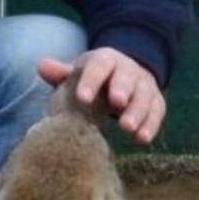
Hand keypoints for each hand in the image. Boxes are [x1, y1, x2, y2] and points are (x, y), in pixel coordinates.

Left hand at [37, 48, 165, 143]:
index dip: (92, 80)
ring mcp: (144, 86)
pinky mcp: (156, 103)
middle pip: (126, 78)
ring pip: (144, 96)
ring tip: (128, 128)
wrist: (124, 77)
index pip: (99, 66)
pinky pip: (156, 113)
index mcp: (106, 60)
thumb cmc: (93, 79)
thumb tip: (42, 66)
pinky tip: (142, 139)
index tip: (83, 98)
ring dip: (138, 112)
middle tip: (117, 104)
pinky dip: (150, 125)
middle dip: (122, 90)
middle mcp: (128, 70)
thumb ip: (62, 73)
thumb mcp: (79, 73)